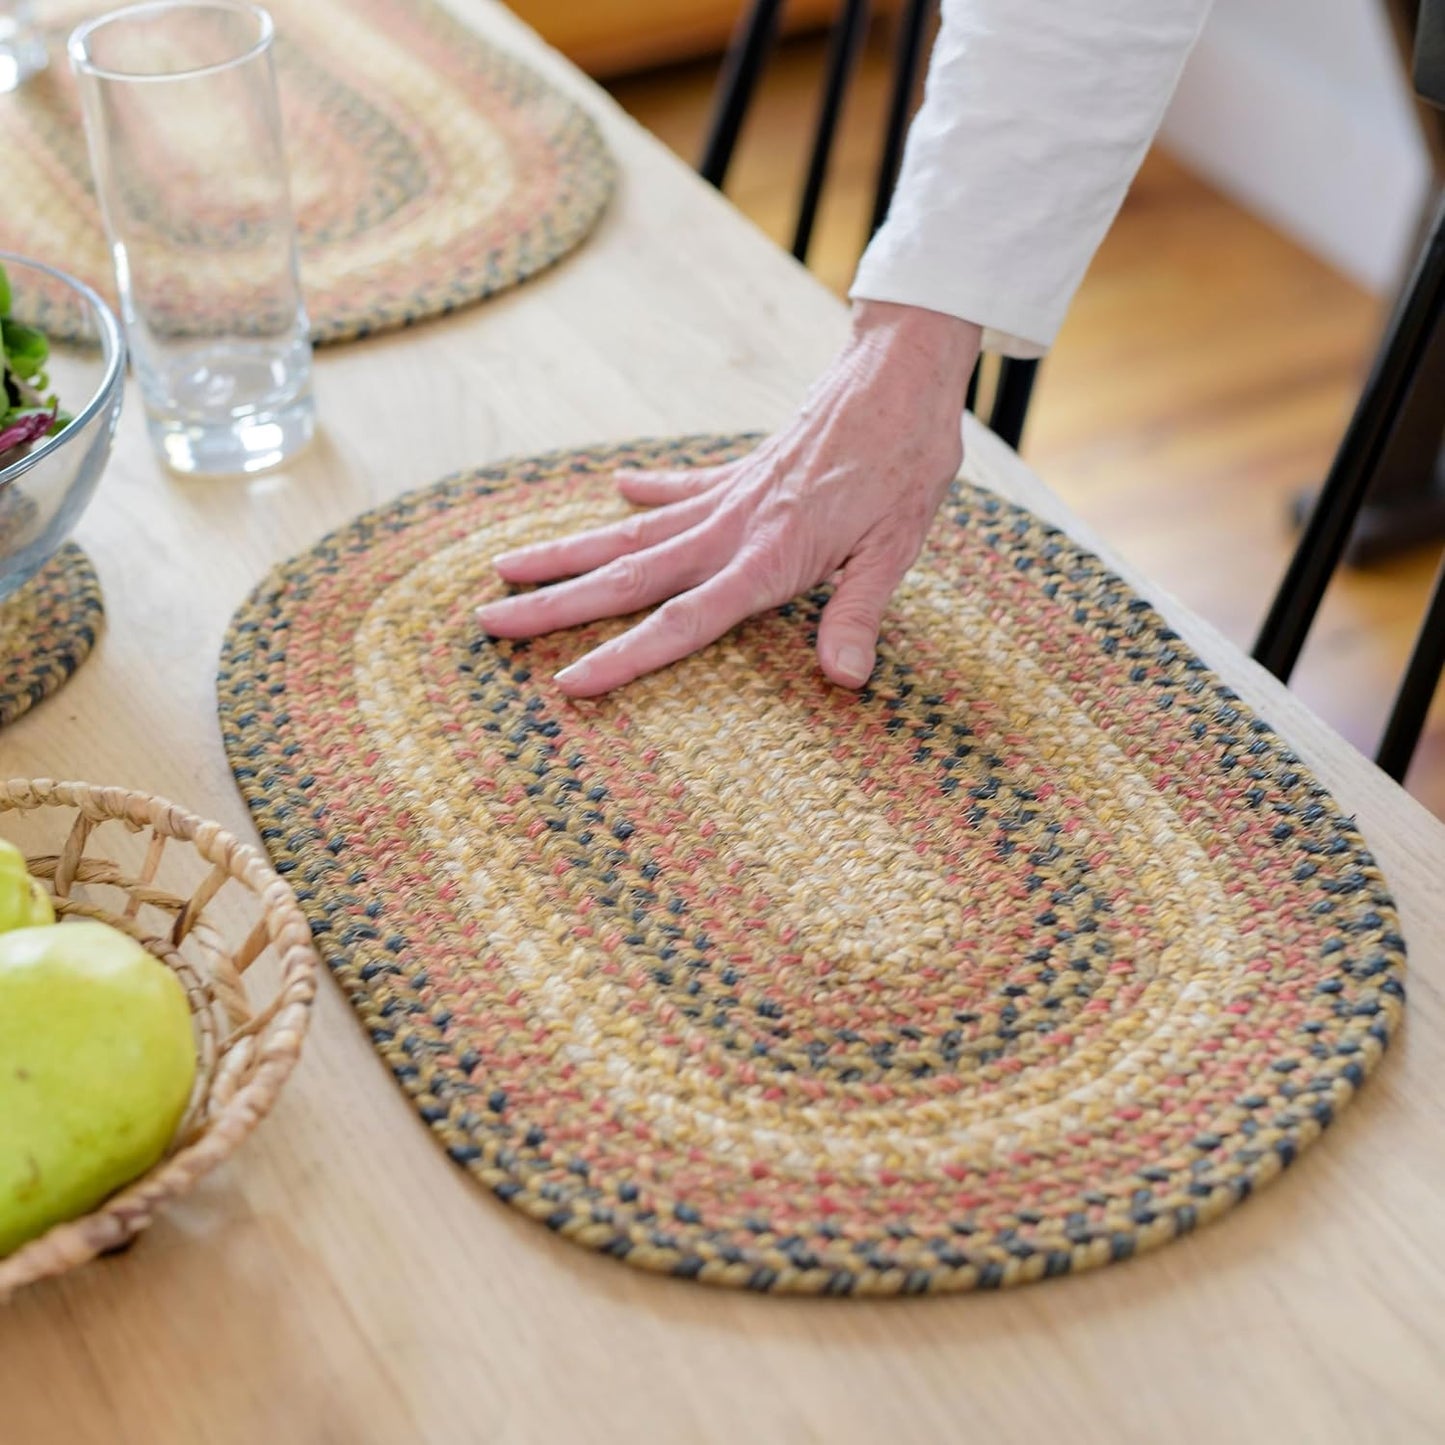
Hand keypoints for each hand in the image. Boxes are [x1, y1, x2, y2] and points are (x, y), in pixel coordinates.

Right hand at [476, 300, 981, 696]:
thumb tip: (843, 680)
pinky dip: (646, 490)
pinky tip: (614, 488)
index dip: (622, 655)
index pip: (681, 621)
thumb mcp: (897, 547)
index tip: (565, 682)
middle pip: (629, 577)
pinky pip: (680, 488)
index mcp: (766, 557)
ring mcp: (728, 497)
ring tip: (506, 565)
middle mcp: (730, 528)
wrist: (899, 371)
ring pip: (631, 533)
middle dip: (555, 604)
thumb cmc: (906, 463)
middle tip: (487, 621)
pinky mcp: (739, 471)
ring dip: (568, 552)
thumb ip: (860, 613)